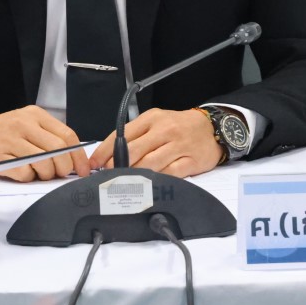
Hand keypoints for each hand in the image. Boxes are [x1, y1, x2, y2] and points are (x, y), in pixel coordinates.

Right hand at [0, 106, 90, 181]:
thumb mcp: (25, 124)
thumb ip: (47, 136)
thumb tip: (72, 157)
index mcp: (34, 115)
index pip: (67, 135)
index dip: (78, 156)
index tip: (83, 169)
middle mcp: (24, 125)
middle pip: (58, 150)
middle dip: (64, 168)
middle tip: (60, 174)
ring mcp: (11, 141)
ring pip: (44, 163)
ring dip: (46, 174)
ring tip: (39, 174)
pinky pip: (24, 173)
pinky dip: (28, 178)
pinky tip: (21, 173)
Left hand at [88, 107, 224, 177]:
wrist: (212, 128)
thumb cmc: (179, 126)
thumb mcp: (156, 122)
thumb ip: (136, 136)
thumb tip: (110, 156)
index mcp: (151, 119)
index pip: (122, 135)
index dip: (105, 151)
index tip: (94, 164)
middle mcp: (164, 130)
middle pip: (133, 151)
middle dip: (116, 166)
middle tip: (107, 177)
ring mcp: (178, 146)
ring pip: (149, 164)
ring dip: (133, 176)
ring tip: (123, 184)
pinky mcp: (190, 161)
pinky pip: (170, 174)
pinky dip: (157, 181)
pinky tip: (148, 185)